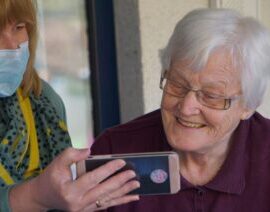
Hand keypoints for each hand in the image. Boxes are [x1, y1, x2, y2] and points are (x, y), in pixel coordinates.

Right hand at [9, 147, 139, 210]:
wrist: (43, 197)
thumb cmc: (50, 178)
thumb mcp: (56, 163)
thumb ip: (71, 154)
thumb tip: (89, 151)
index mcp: (70, 191)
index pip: (93, 178)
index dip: (108, 169)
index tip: (121, 161)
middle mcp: (78, 203)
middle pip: (104, 191)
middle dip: (120, 182)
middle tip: (133, 174)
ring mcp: (83, 209)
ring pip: (107, 199)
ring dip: (124, 192)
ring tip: (136, 185)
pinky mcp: (87, 210)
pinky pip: (106, 205)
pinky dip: (120, 200)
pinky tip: (131, 197)